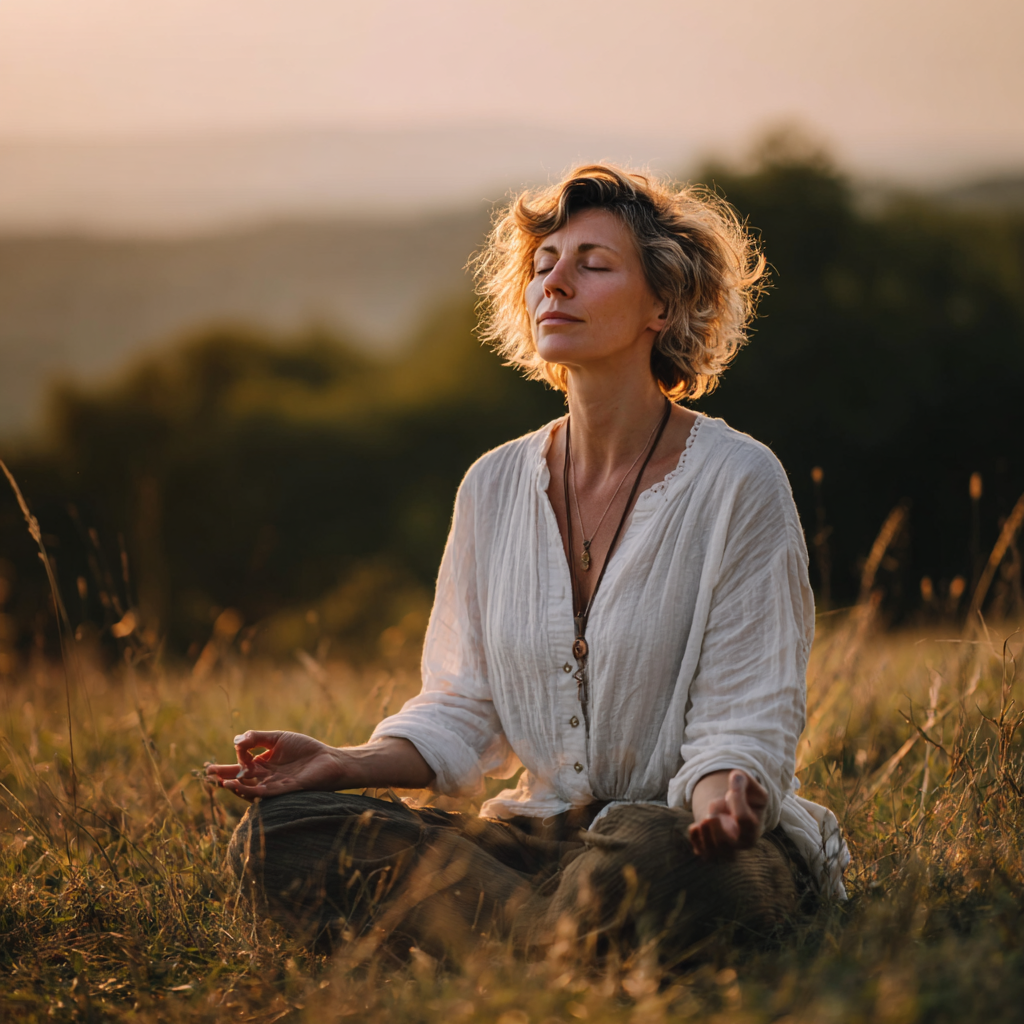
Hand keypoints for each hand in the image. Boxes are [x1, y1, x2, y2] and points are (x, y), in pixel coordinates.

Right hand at [205, 730, 345, 800]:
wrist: (328, 759)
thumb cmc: (305, 748)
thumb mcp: (278, 738)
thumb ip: (257, 738)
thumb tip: (236, 740)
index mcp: (263, 764)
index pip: (240, 765)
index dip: (229, 762)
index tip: (225, 756)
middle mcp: (265, 777)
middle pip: (241, 778)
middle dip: (224, 777)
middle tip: (207, 773)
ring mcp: (273, 785)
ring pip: (249, 788)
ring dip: (235, 785)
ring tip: (221, 782)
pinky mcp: (283, 790)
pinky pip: (263, 792)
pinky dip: (250, 790)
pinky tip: (239, 785)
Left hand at [688, 769, 766, 860]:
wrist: (735, 814)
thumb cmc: (747, 801)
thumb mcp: (751, 788)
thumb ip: (744, 781)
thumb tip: (735, 776)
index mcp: (753, 829)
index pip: (744, 819)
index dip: (736, 799)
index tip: (731, 785)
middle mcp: (740, 844)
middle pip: (728, 843)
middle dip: (717, 824)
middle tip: (713, 806)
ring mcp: (724, 850)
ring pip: (714, 851)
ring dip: (705, 832)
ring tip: (705, 819)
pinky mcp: (709, 850)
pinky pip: (701, 851)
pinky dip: (695, 838)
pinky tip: (695, 826)